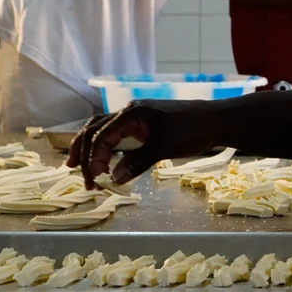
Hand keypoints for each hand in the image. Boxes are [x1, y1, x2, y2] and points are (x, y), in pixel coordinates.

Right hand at [64, 100, 219, 189]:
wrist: (215, 120)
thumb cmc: (192, 129)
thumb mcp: (164, 147)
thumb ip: (138, 162)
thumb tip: (115, 178)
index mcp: (131, 113)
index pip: (101, 136)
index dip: (93, 159)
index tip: (96, 179)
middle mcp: (129, 112)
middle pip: (94, 129)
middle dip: (83, 152)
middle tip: (80, 177)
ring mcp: (136, 117)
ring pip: (102, 129)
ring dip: (88, 146)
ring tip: (76, 165)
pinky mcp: (143, 124)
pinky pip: (115, 133)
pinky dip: (104, 145)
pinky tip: (103, 159)